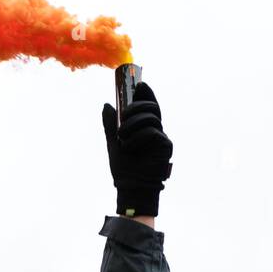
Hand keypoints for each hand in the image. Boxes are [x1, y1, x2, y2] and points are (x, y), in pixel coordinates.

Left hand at [101, 81, 172, 217]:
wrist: (130, 188)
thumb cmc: (124, 169)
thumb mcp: (113, 142)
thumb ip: (111, 125)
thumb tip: (107, 105)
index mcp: (145, 129)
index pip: (149, 106)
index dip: (146, 94)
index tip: (139, 84)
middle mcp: (156, 131)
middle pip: (152, 108)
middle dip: (136, 106)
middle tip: (123, 113)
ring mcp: (162, 138)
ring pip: (151, 118)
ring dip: (132, 123)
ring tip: (121, 136)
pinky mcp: (165, 146)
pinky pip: (152, 132)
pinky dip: (138, 137)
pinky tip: (128, 147)